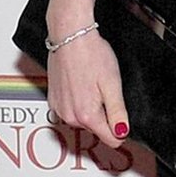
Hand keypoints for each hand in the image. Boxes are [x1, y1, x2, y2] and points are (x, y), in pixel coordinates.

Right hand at [44, 29, 128, 147]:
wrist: (70, 37)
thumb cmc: (90, 55)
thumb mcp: (113, 84)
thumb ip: (118, 112)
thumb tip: (122, 132)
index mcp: (86, 115)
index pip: (111, 139)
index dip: (121, 129)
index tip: (122, 117)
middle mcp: (69, 116)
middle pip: (97, 129)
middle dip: (105, 114)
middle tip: (105, 91)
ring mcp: (59, 109)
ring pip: (84, 120)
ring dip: (91, 107)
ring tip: (92, 85)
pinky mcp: (53, 101)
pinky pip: (71, 110)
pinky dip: (78, 101)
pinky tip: (81, 84)